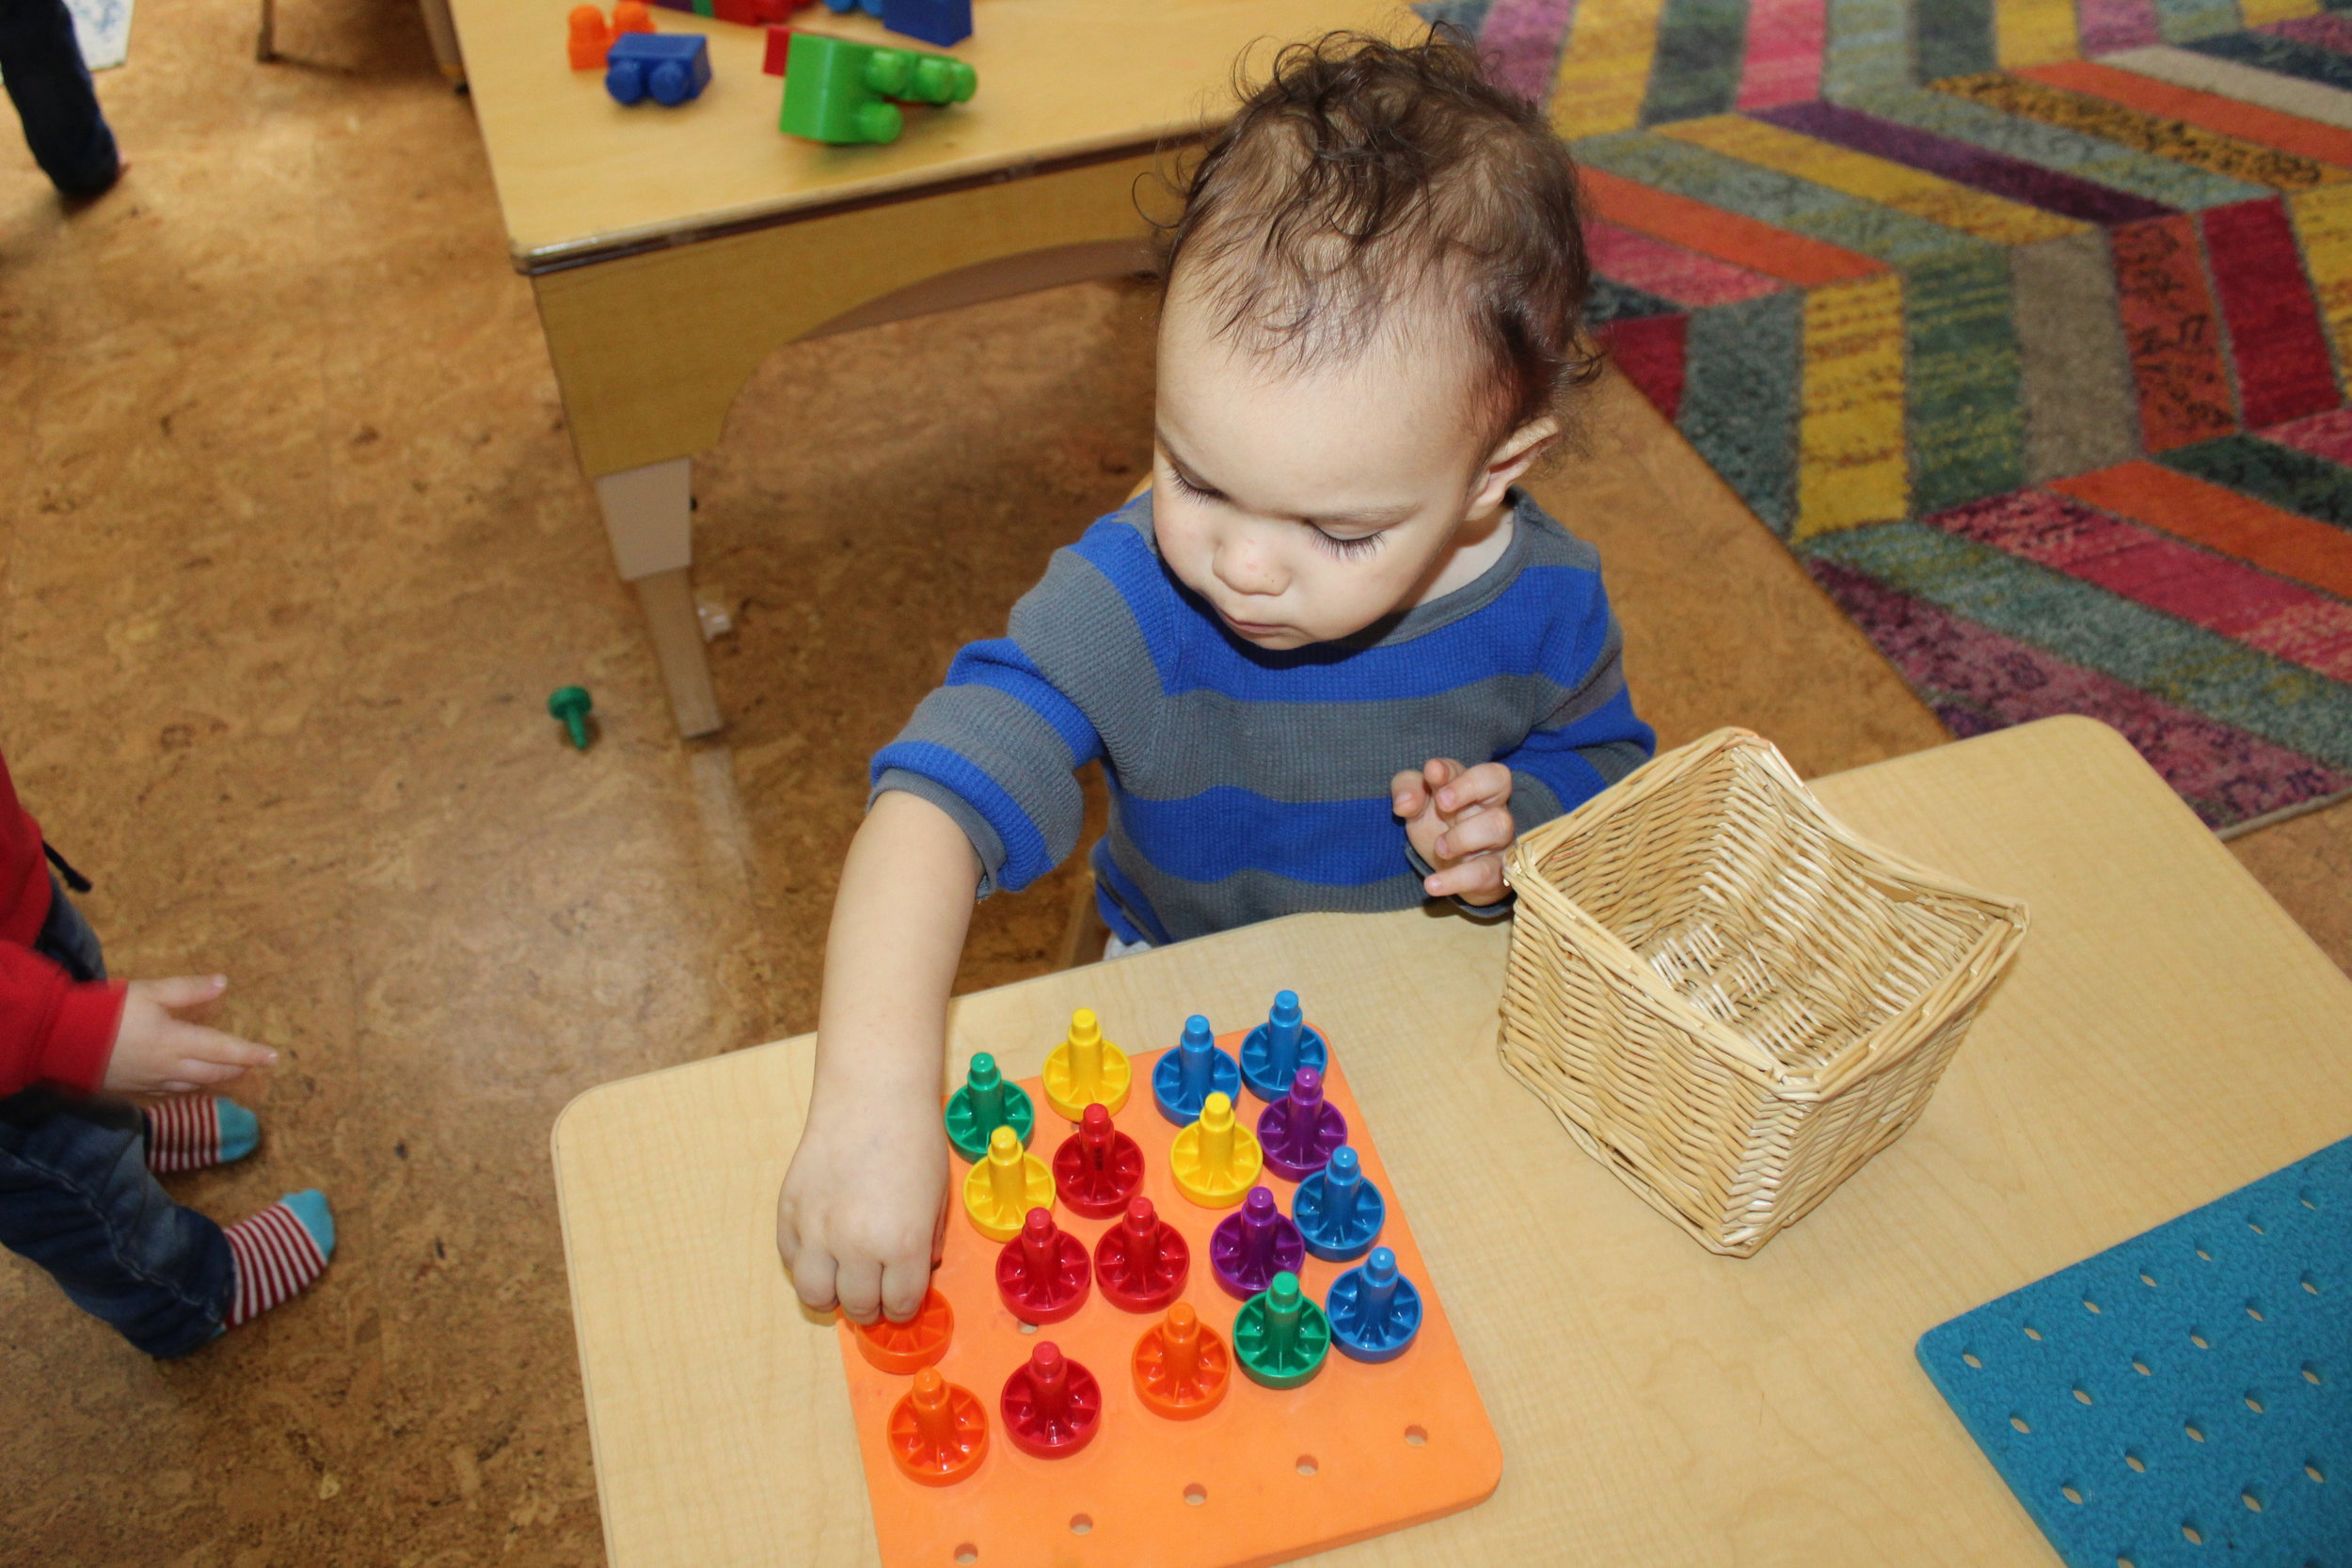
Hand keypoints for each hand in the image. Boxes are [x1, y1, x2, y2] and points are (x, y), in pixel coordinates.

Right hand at [102, 976, 278, 1096]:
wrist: (60, 1041)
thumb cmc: (107, 1011)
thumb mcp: (150, 992)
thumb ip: (188, 990)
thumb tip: (222, 983)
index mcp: (176, 1043)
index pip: (225, 1051)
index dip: (251, 1054)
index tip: (274, 1057)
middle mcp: (169, 1068)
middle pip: (213, 1073)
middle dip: (237, 1068)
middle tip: (254, 1063)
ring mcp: (150, 1082)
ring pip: (193, 1085)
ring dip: (215, 1078)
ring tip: (228, 1071)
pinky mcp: (132, 1089)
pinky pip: (170, 1092)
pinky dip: (187, 1086)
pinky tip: (188, 1081)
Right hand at [776, 1089, 947, 1324]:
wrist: (872, 1096)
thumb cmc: (914, 1141)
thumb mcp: (938, 1197)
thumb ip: (928, 1242)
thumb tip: (917, 1271)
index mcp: (901, 1244)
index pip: (901, 1304)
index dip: (905, 1306)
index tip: (902, 1298)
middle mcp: (856, 1246)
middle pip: (858, 1307)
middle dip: (871, 1307)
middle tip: (875, 1293)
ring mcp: (816, 1231)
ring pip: (814, 1294)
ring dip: (832, 1295)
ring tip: (843, 1279)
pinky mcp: (789, 1212)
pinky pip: (790, 1259)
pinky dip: (805, 1263)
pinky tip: (822, 1248)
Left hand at [1391, 758, 1514, 905]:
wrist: (1453, 872)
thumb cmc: (1438, 825)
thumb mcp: (1417, 804)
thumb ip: (1407, 790)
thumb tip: (1403, 802)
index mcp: (1472, 785)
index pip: (1475, 766)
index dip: (1458, 771)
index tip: (1432, 773)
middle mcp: (1491, 807)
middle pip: (1499, 781)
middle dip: (1468, 787)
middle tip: (1442, 803)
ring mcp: (1497, 840)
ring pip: (1497, 826)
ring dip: (1463, 836)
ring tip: (1439, 848)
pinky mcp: (1494, 873)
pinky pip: (1485, 874)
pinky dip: (1457, 880)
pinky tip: (1432, 884)